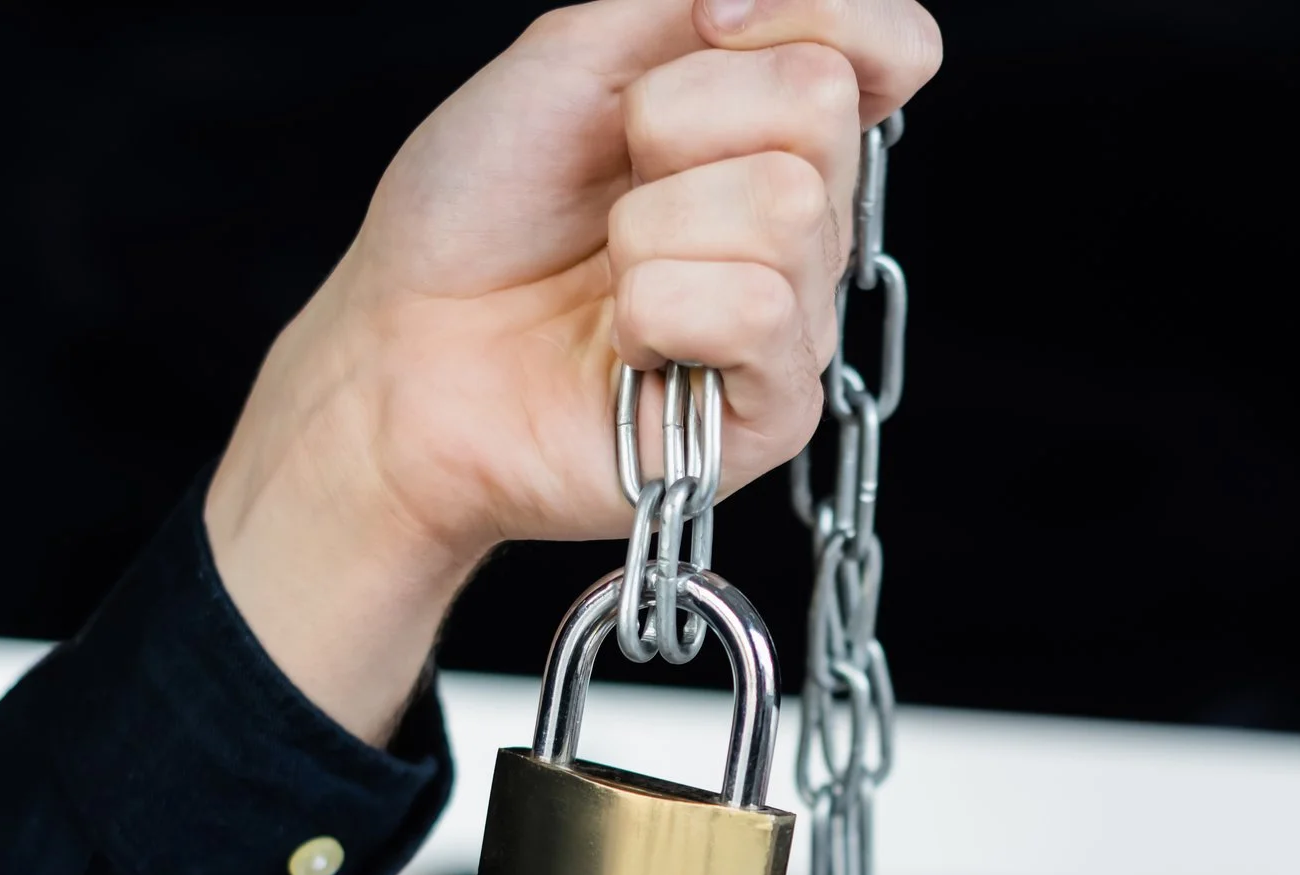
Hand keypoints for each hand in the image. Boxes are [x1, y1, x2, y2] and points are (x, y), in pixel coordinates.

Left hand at [205, 0, 942, 741]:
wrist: (401, 349)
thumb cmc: (475, 215)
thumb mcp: (574, 57)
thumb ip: (688, 3)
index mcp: (772, 125)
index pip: (897, 45)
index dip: (817, 10)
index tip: (703, 25)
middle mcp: (805, 218)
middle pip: (820, 103)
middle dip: (676, 119)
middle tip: (613, 184)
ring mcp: (796, 316)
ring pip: (788, 204)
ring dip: (651, 226)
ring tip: (608, 274)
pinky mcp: (774, 410)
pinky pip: (757, 309)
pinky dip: (655, 310)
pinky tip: (625, 344)